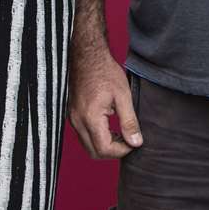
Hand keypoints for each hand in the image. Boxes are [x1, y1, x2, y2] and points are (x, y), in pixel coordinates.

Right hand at [68, 39, 141, 158]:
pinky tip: (109, 125)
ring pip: (88, 146)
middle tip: (128, 139)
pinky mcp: (72, 115)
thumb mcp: (123, 95)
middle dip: (113, 151)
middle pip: (94, 152)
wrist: (87, 56)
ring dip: (104, 145)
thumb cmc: (105, 72)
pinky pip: (83, 135)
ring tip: (120, 132)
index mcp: (91, 117)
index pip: (104, 149)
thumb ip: (129, 121)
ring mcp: (72, 118)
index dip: (122, 151)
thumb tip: (136, 142)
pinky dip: (97, 137)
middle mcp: (77, 121)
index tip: (133, 142)